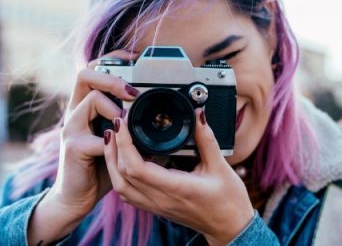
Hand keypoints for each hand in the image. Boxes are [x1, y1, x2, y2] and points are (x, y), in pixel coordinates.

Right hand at [28, 49, 139, 244]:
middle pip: (85, 74)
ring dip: (114, 106)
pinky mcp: (73, 147)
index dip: (113, 60)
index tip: (135, 58)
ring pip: (91, 97)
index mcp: (87, 106)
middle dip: (112, 77)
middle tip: (133, 91)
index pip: (94, 69)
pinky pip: (96, 136)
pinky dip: (113, 140)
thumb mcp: (119, 142)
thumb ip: (134, 129)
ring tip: (126, 121)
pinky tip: (120, 146)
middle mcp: (76, 112)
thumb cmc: (100, 168)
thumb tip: (167, 121)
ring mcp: (72, 128)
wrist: (77, 197)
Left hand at [102, 107, 254, 245]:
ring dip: (112, 161)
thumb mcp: (221, 166)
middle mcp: (160, 199)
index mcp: (176, 188)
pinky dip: (119, 175)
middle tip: (116, 124)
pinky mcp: (155, 208)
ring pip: (120, 186)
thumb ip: (207, 139)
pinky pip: (128, 193)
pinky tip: (122, 160)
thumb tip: (198, 114)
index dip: (124, 143)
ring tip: (113, 139)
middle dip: (114, 147)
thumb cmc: (228, 201)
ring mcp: (155, 206)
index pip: (137, 167)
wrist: (229, 228)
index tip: (122, 123)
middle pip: (121, 175)